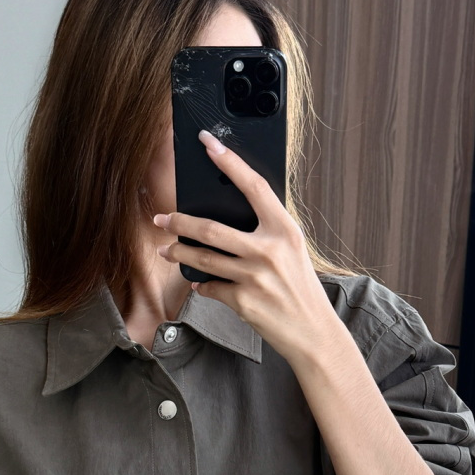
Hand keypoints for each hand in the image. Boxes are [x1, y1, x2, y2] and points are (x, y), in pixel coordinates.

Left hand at [154, 129, 338, 365]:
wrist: (312, 331)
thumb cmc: (299, 287)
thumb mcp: (291, 251)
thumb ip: (266, 232)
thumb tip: (226, 217)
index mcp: (284, 230)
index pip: (253, 186)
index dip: (230, 162)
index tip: (208, 143)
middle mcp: (269, 250)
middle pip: (211, 228)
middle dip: (179, 222)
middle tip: (161, 218)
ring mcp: (255, 277)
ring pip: (203, 259)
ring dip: (179, 253)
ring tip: (166, 250)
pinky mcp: (243, 301)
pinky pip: (210, 288)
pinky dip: (201, 286)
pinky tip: (198, 283)